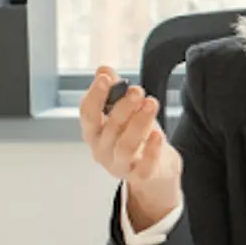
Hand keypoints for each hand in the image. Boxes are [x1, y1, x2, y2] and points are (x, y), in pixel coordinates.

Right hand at [80, 67, 182, 232]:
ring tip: (151, 103)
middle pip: (109, 128)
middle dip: (123, 107)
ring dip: (138, 123)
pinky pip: (144, 166)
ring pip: (125, 145)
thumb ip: (113, 90)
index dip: (94, 96)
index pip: (87, 114)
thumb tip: (103, 69)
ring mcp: (119, 165)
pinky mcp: (140, 175)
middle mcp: (102, 150)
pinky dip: (151, 151)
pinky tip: (158, 135)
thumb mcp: (125, 110)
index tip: (105, 79)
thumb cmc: (135, 136)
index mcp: (94, 131)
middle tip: (137, 90)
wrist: (155, 169)